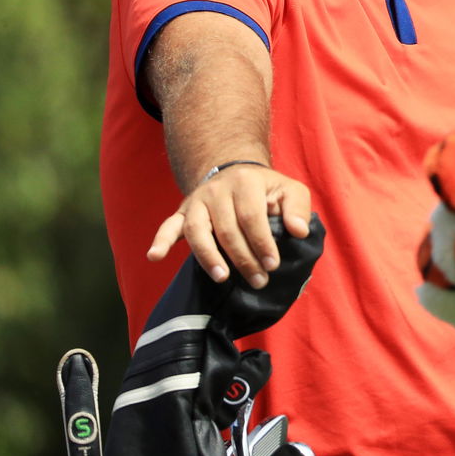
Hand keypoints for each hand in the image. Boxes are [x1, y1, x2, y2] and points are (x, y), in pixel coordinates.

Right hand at [147, 163, 311, 287]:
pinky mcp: (182, 212)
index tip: (272, 265)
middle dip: (243, 258)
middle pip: (227, 229)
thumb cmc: (266, 189)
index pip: (252, 217)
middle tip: (258, 280)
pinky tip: (155, 256)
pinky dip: (161, 240)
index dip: (262, 242)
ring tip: (222, 278)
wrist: (235, 174)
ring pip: (197, 231)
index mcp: (245, 182)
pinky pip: (168, 226)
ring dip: (209, 257)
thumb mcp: (289, 190)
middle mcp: (217, 189)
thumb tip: (299, 231)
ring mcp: (197, 201)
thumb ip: (297, 208)